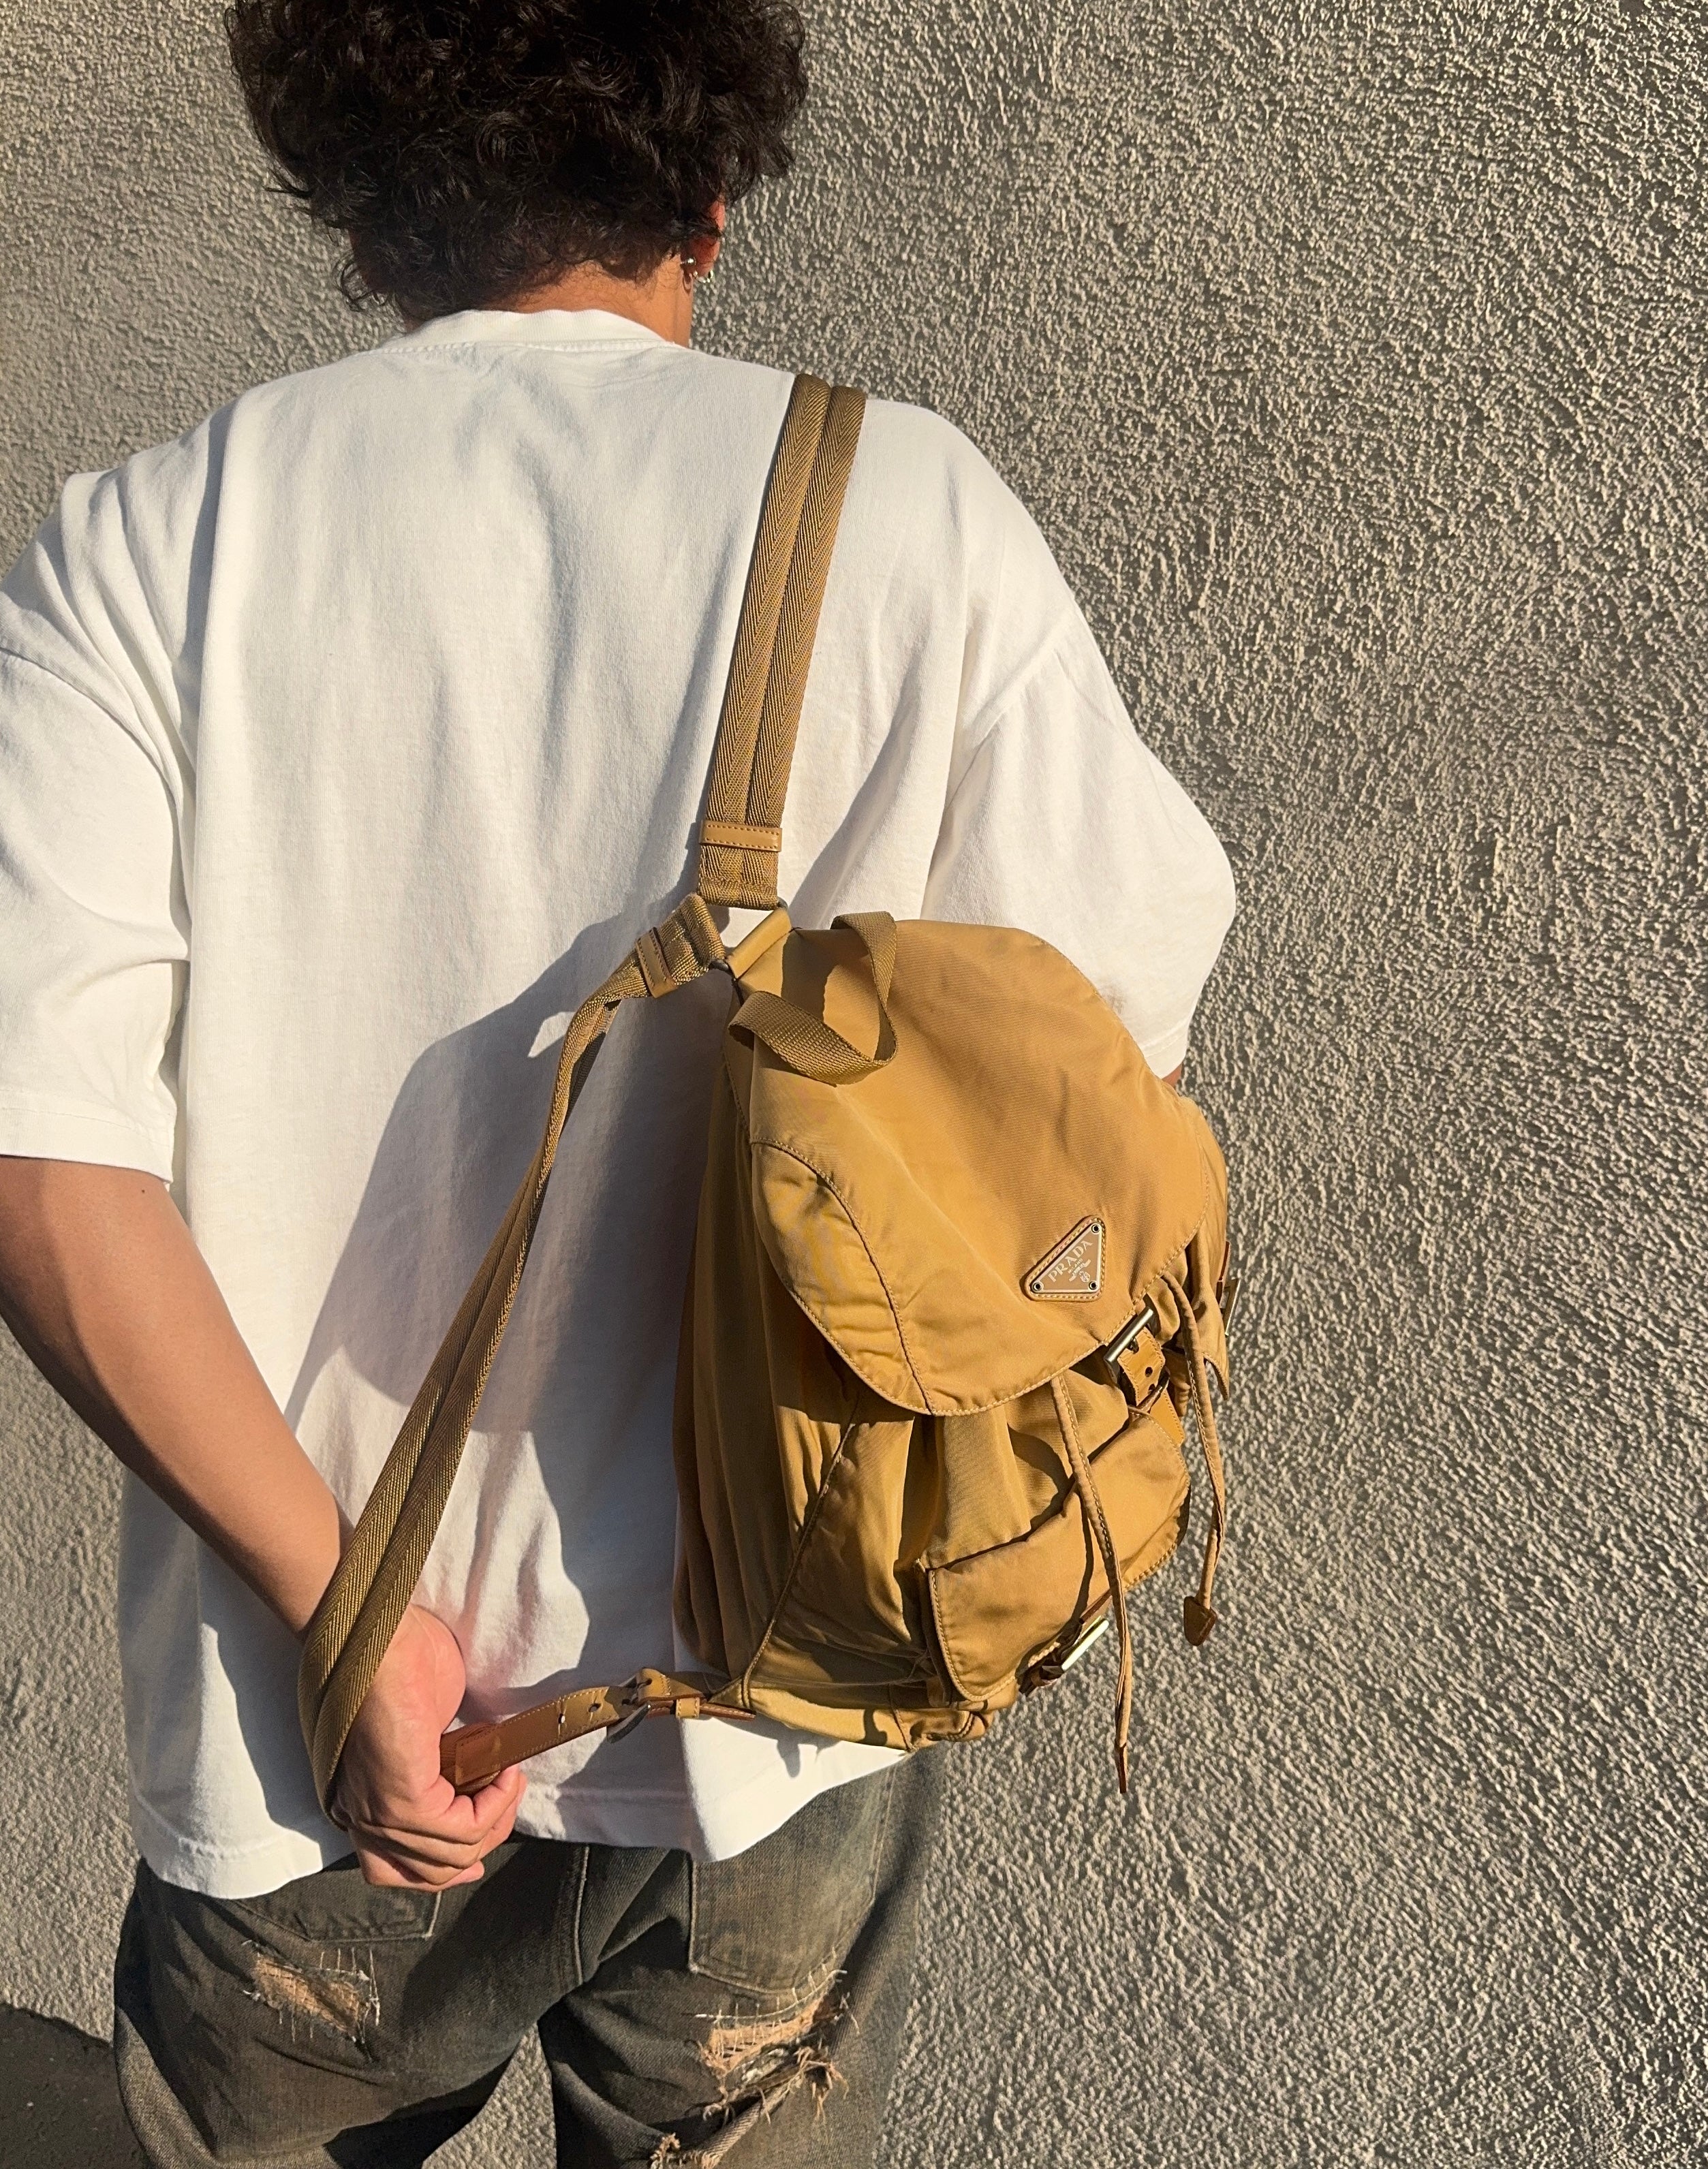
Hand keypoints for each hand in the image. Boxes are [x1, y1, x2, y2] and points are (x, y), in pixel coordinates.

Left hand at [332, 1603, 523, 1888]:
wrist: (381, 1635)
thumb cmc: (396, 1665)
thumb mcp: (414, 1731)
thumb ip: (428, 1768)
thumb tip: (468, 1784)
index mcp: (359, 1805)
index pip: (397, 1872)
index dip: (446, 1870)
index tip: (480, 1855)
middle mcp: (361, 1819)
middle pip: (432, 1871)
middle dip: (483, 1840)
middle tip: (508, 1796)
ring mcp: (378, 1812)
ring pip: (450, 1855)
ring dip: (495, 1818)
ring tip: (510, 1779)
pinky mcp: (401, 1797)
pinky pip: (460, 1829)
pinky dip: (493, 1806)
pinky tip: (506, 1775)